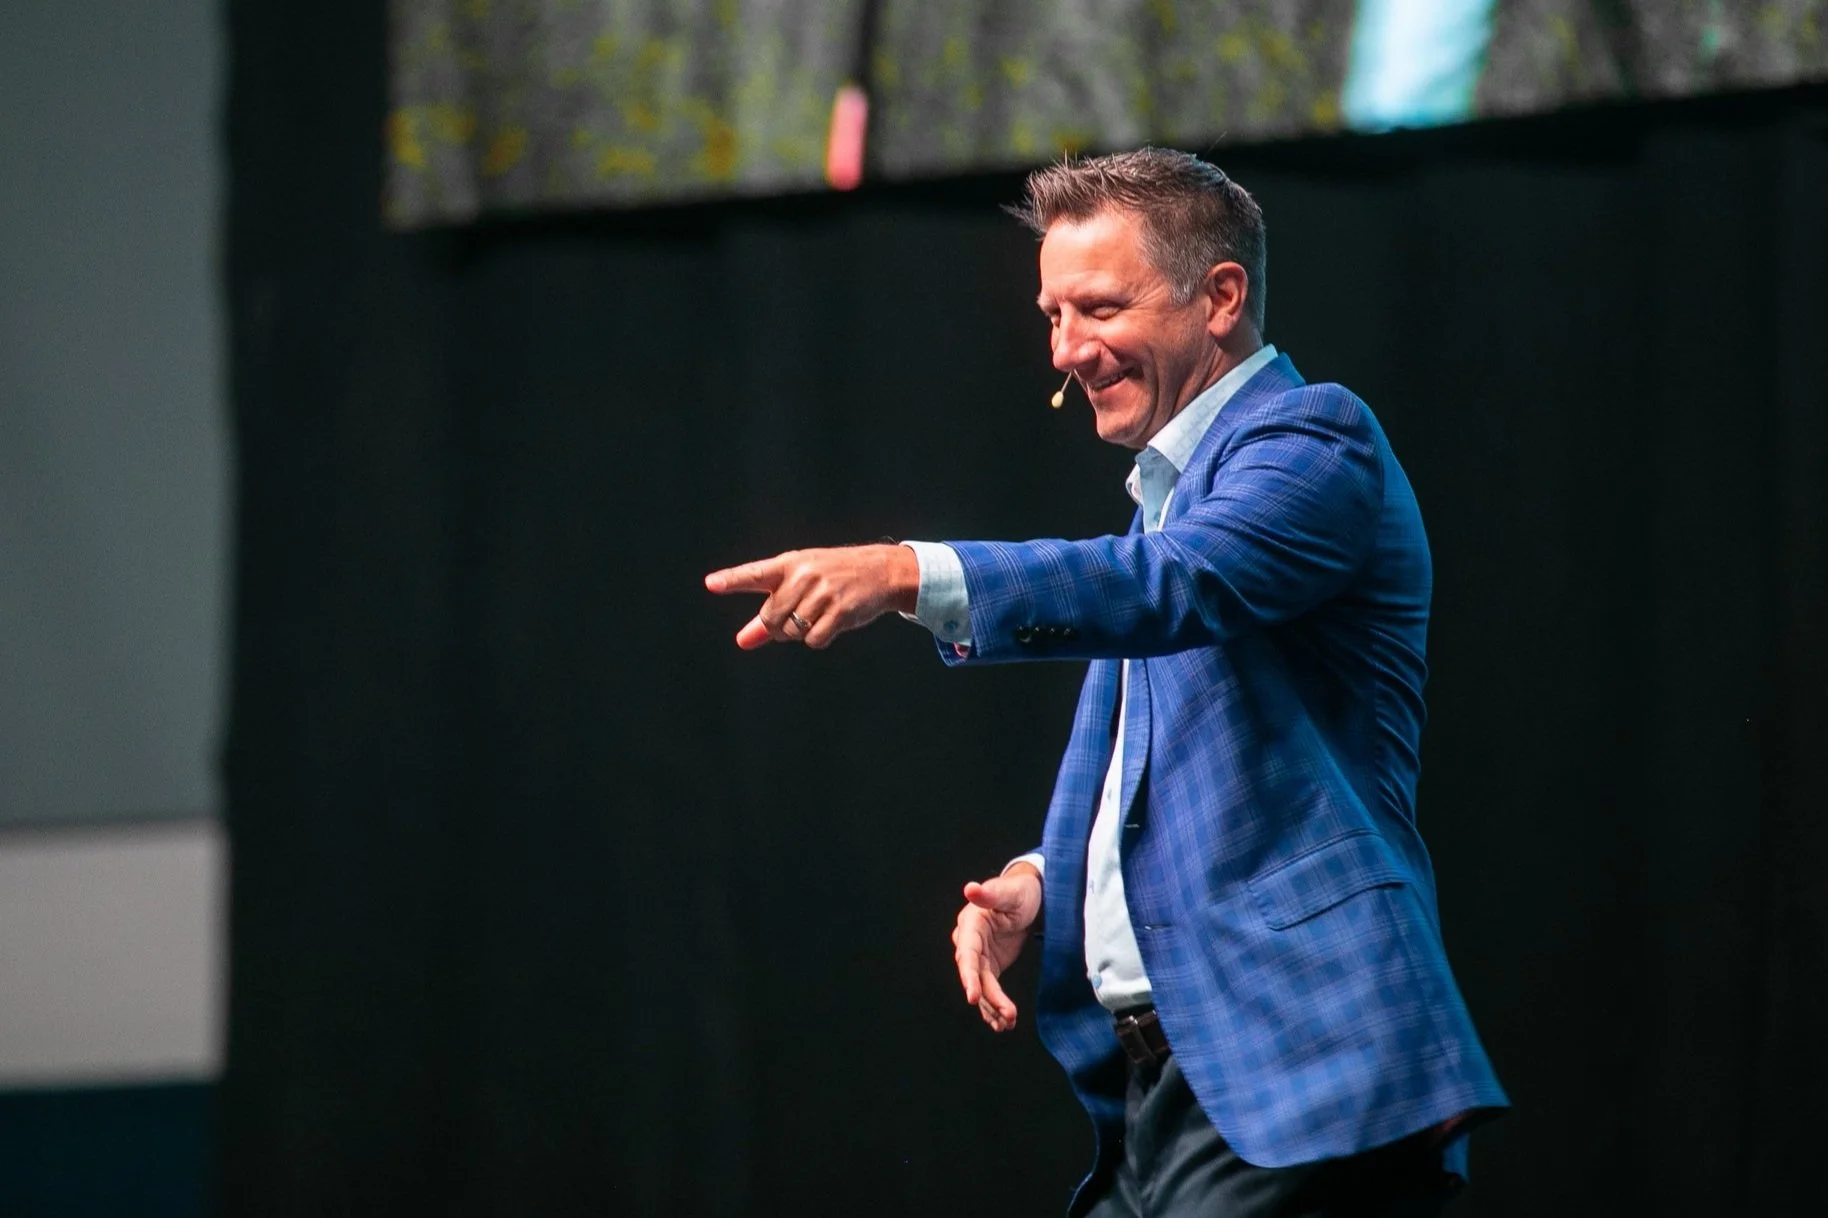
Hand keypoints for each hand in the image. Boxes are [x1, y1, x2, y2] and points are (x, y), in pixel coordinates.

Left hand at [704, 544, 919, 649]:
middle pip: (771, 618)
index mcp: (789, 564)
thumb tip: (742, 641)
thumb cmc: (832, 577)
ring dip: (802, 632)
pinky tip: (832, 622)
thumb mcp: (799, 585)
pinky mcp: (840, 610)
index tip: (711, 584)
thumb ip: (767, 613)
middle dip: (780, 626)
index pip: (754, 574)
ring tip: (820, 613)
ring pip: (792, 632)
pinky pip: (814, 640)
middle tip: (799, 613)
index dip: (731, 580)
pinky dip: (820, 638)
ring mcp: (822, 592)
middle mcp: (803, 575)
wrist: (880, 571)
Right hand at [952, 862, 1041, 1032]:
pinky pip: (989, 989)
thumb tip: (970, 888)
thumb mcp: (1009, 892)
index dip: (969, 976)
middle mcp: (970, 943)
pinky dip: (995, 1006)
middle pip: (975, 975)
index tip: (973, 996)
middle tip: (1004, 1015)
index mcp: (971, 925)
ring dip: (993, 1007)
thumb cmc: (1018, 892)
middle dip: (987, 997)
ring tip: (1007, 1024)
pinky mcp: (990, 966)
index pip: (967, 954)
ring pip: (982, 987)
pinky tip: (1003, 1023)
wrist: (1029, 899)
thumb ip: (991, 893)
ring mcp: (980, 957)